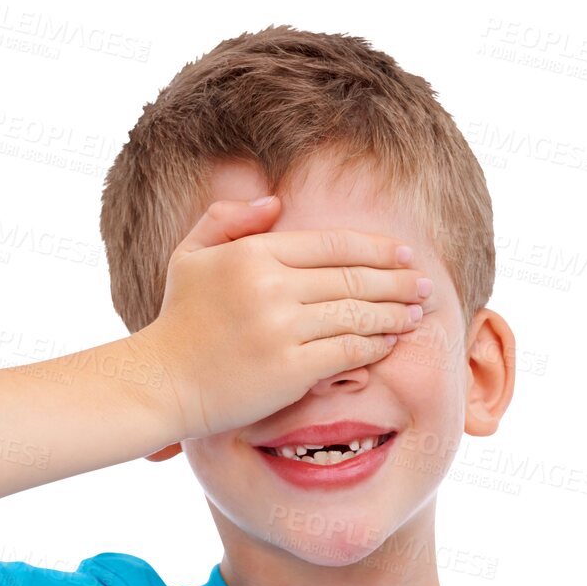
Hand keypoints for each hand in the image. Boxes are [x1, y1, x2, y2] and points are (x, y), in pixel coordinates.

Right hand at [131, 196, 425, 445]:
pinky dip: (373, 346)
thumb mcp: (191, 256)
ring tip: (415, 314)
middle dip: (396, 280)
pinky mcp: (290, 369)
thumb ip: (228, 219)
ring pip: (356, 314)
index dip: (376, 249)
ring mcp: (282, 328)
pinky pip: (347, 352)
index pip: (332, 245)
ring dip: (392, 314)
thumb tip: (276, 201)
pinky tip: (389, 343)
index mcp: (254, 253)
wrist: (162, 383)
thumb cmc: (178, 323)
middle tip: (424, 285)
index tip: (404, 255)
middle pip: (352, 277)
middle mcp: (271, 286)